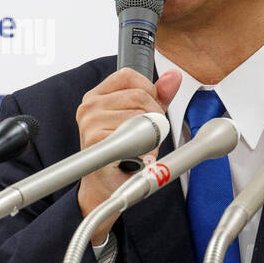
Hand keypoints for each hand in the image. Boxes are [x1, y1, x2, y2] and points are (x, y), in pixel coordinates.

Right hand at [75, 68, 182, 240]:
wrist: (106, 187)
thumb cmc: (121, 154)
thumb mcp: (142, 118)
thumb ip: (158, 96)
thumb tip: (174, 76)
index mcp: (97, 96)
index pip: (129, 75)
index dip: (148, 90)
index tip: (151, 109)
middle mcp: (89, 106)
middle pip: (139, 96)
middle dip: (155, 116)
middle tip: (150, 136)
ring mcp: (90, 122)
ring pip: (140, 115)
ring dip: (150, 136)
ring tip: (140, 148)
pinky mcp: (96, 139)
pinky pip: (134, 135)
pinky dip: (143, 149)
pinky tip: (136, 156)